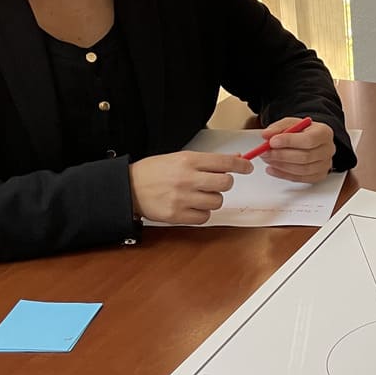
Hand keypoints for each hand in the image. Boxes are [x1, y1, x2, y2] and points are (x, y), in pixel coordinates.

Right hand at [128, 151, 252, 224]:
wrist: (128, 188)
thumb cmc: (153, 171)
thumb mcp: (179, 157)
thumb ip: (206, 160)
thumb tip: (234, 157)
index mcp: (188, 160)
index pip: (224, 161)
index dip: (240, 164)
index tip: (247, 167)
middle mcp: (187, 178)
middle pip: (225, 183)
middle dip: (225, 183)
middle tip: (216, 183)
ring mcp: (182, 198)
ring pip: (217, 201)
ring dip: (212, 199)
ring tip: (197, 195)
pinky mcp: (177, 215)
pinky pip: (204, 217)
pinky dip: (202, 213)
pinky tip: (191, 206)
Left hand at [255, 117, 336, 182]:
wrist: (312, 140)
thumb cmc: (303, 131)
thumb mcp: (291, 123)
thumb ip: (278, 128)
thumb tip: (266, 135)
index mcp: (324, 133)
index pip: (309, 140)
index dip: (289, 142)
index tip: (272, 141)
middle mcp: (328, 150)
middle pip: (305, 157)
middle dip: (281, 155)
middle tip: (265, 152)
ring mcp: (325, 165)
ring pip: (301, 170)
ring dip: (280, 165)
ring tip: (267, 159)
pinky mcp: (318, 176)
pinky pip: (299, 179)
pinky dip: (283, 175)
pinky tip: (272, 168)